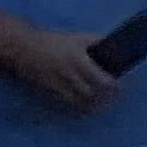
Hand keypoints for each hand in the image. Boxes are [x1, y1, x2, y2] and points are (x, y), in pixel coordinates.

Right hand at [0, 24, 118, 111]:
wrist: (25, 48)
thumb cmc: (55, 41)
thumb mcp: (79, 37)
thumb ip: (97, 41)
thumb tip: (115, 45)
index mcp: (80, 61)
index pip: (102, 80)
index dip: (114, 87)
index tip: (122, 89)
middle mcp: (70, 75)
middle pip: (91, 95)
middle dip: (104, 100)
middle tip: (114, 100)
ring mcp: (58, 85)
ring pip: (78, 102)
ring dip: (91, 106)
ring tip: (101, 106)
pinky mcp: (49, 91)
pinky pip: (65, 104)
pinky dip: (76, 108)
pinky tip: (83, 109)